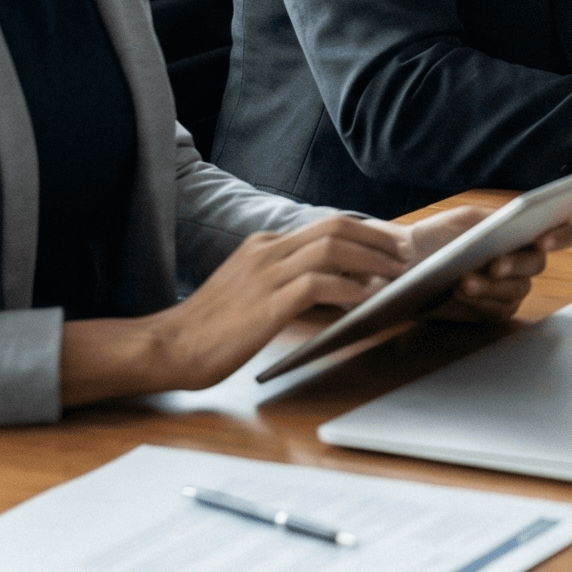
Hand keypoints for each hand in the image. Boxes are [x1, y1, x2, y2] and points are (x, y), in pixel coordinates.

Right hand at [61, 213, 413, 403]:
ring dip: (370, 259)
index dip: (363, 234)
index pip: (325, 226)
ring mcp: (266, 274)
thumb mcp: (249, 289)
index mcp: (263, 245)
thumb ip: (283, 280)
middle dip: (376, 239)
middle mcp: (267, 250)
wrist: (168, 346)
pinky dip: (348, 288)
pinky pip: (318, 284)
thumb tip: (330, 285)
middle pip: (335, 228)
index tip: (388, 246)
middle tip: (402, 256)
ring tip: (393, 275)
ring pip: (331, 248)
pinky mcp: (267, 302)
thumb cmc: (209, 327)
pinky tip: (365, 298)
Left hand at [404, 205, 571, 323]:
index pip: (564, 230)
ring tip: (465, 281)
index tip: (544, 239)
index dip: (562, 235)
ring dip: (492, 285)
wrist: (407, 261)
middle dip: (517, 264)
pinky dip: (481, 301)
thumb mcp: (467, 218)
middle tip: (495, 264)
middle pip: (538, 264)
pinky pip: (499, 308)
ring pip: (518, 289)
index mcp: (524, 230)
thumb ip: (497, 218)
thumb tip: (520, 219)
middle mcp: (523, 260)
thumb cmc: (439, 234)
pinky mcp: (495, 310)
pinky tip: (461, 293)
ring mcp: (511, 287)